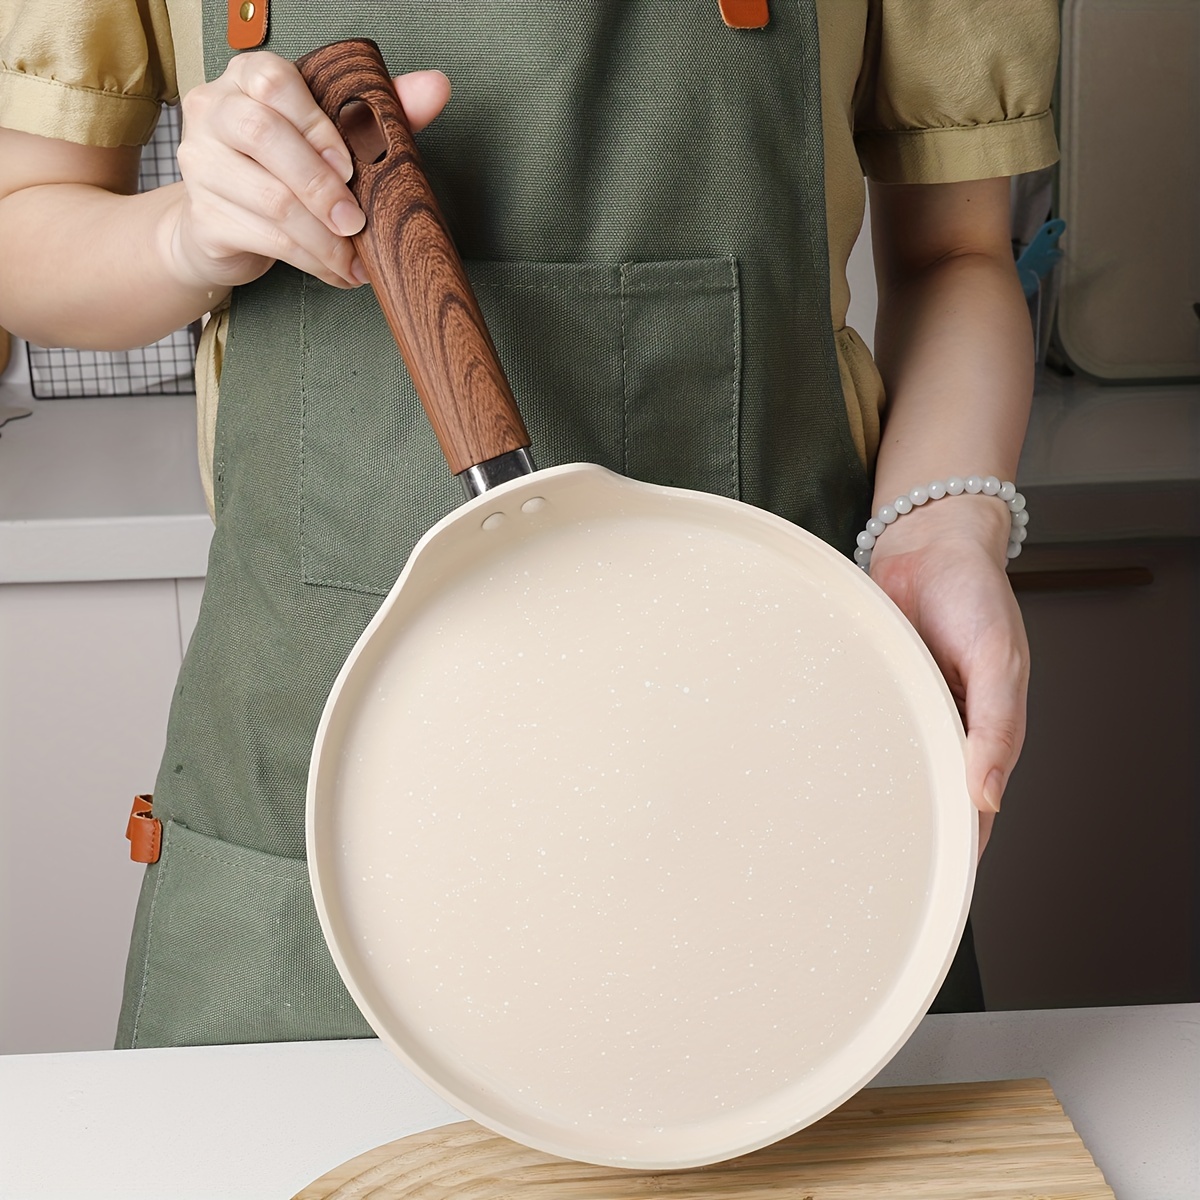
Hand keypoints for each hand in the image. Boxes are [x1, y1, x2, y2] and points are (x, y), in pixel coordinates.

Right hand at [162, 53, 450, 292]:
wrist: (227, 223)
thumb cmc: (286, 167)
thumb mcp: (332, 133)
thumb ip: (378, 109)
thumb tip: (434, 89)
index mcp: (246, 78)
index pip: (274, 82)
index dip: (317, 125)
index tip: (350, 165)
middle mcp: (213, 112)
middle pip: (263, 135)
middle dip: (321, 185)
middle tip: (355, 221)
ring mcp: (201, 165)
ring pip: (271, 198)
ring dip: (325, 237)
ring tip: (355, 257)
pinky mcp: (204, 218)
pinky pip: (267, 239)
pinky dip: (313, 261)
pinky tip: (337, 270)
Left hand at [867, 497, 1029, 858]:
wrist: (929, 541)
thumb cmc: (974, 595)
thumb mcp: (1000, 662)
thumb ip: (997, 727)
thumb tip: (989, 794)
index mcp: (983, 732)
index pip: (974, 807)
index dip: (958, 848)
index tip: (937, 888)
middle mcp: (940, 727)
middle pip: (922, 794)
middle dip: (902, 832)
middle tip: (871, 874)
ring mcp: (903, 708)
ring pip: (885, 766)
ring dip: (865, 795)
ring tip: (835, 838)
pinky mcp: (870, 686)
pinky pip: (855, 726)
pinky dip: (841, 749)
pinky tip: (818, 772)